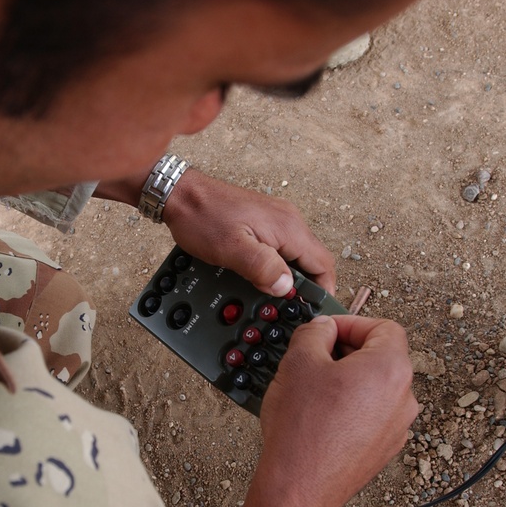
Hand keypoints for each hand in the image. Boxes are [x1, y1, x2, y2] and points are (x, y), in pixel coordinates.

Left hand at [162, 169, 335, 294]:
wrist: (182, 194)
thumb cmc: (203, 217)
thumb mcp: (231, 249)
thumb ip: (262, 268)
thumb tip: (285, 287)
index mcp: (288, 227)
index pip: (323, 264)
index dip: (322, 291)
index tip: (313, 311)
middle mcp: (288, 221)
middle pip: (311, 261)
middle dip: (304, 287)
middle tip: (289, 309)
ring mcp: (276, 220)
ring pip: (295, 256)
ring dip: (287, 277)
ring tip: (273, 297)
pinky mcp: (263, 222)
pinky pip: (281, 248)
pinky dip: (276, 266)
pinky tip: (261, 278)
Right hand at [175, 315, 414, 506]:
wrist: (301, 487)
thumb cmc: (302, 428)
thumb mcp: (298, 361)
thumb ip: (314, 331)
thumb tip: (323, 328)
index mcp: (390, 368)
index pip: (383, 326)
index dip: (351, 323)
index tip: (326, 330)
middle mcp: (403, 397)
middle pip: (380, 357)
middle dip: (345, 352)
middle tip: (313, 357)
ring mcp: (397, 427)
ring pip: (374, 387)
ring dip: (346, 380)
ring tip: (312, 388)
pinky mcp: (384, 449)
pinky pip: (369, 415)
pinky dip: (348, 408)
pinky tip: (318, 416)